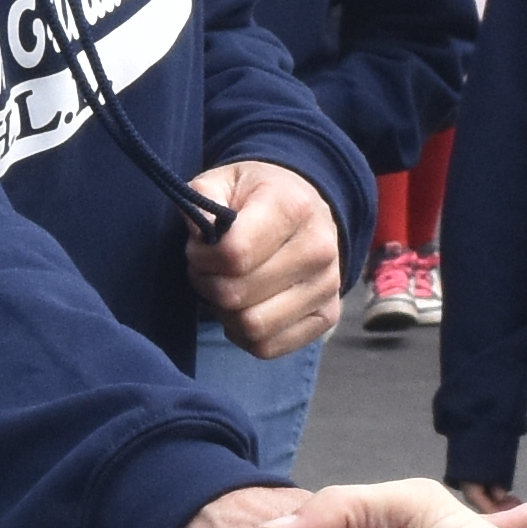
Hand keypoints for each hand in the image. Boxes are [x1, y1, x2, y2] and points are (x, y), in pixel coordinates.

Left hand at [189, 161, 342, 358]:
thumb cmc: (257, 196)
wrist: (306, 208)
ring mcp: (327, 287)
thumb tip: (200, 233)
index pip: (234, 255)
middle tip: (207, 269)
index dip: (202, 258)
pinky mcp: (327, 316)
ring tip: (224, 287)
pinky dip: (243, 334)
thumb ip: (202, 198)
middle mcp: (319, 249)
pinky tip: (244, 307)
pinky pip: (267, 347)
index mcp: (293, 207)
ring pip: (252, 327)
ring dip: (224, 313)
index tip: (199, 248)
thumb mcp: (223, 180)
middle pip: (237, 295)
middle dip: (207, 284)